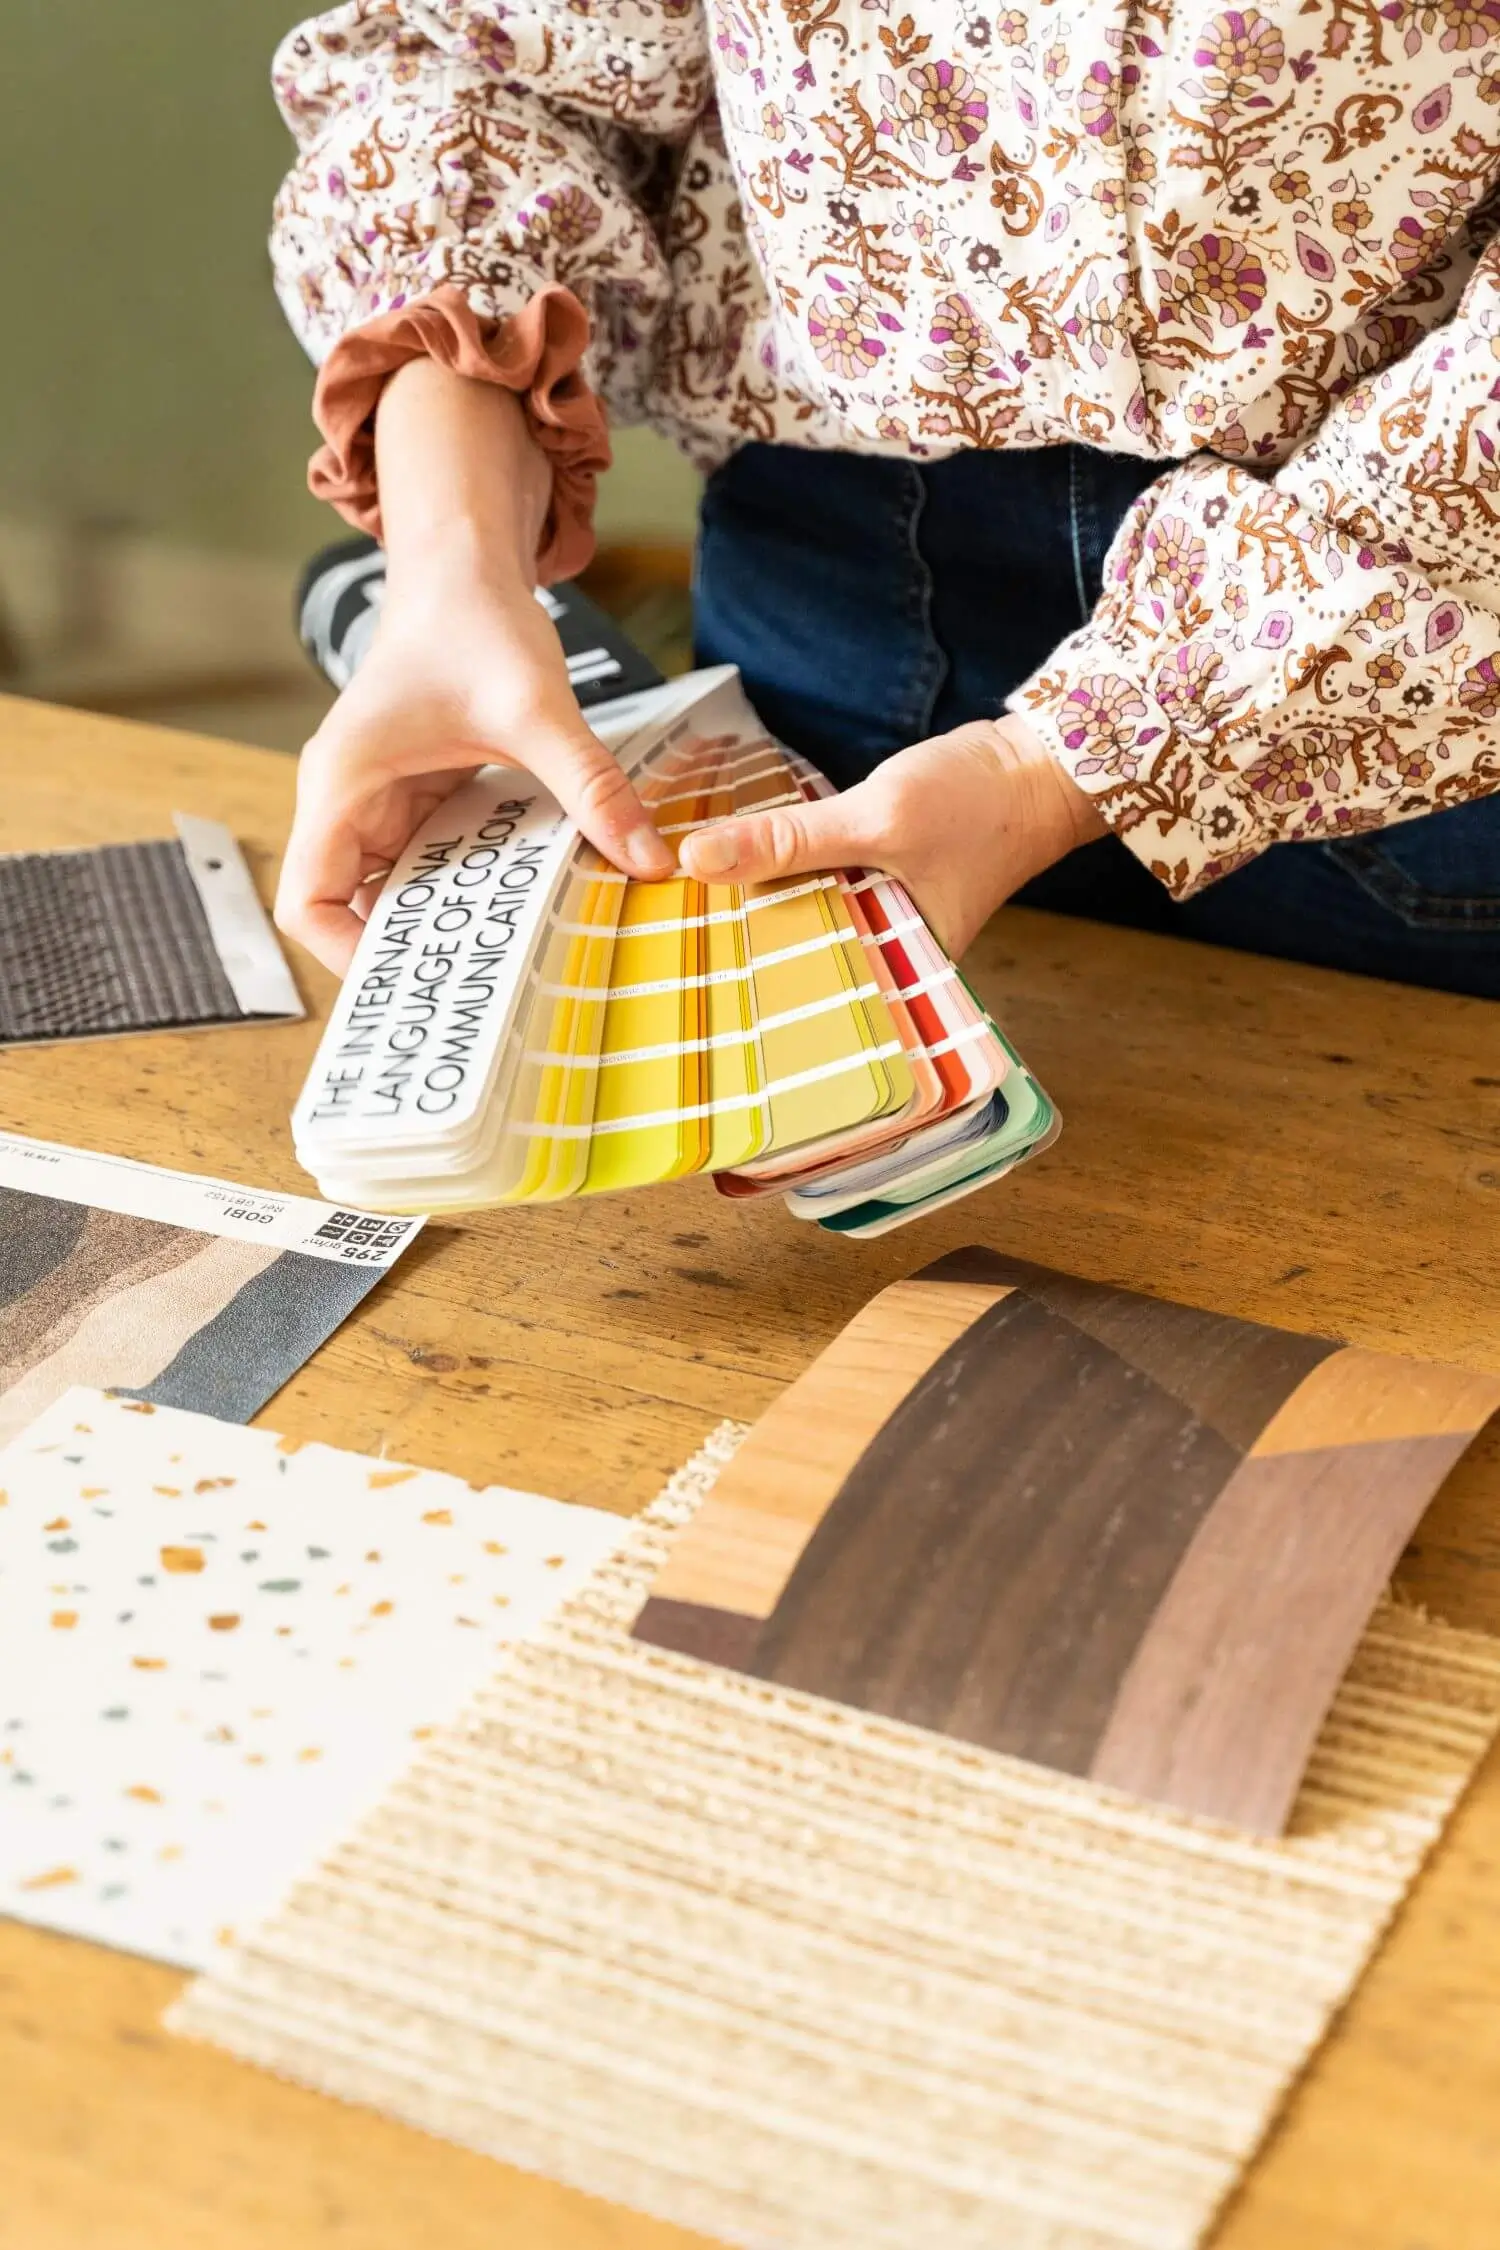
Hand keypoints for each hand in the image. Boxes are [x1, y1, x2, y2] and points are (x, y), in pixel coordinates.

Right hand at [276, 360, 672, 974]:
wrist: (468, 564)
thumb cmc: (475, 620)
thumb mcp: (538, 709)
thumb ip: (591, 786)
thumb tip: (651, 859)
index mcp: (342, 783)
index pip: (306, 901)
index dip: (346, 954)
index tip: (418, 977)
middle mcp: (348, 799)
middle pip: (354, 908)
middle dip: (414, 948)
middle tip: (483, 987)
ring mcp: (381, 800)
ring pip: (399, 889)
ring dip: (450, 921)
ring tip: (510, 960)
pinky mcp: (419, 795)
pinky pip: (436, 860)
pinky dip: (474, 887)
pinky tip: (527, 904)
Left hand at [677, 716, 1104, 957]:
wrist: (1036, 765)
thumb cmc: (976, 804)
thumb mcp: (875, 820)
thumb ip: (787, 841)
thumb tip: (695, 859)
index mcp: (897, 977)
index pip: (804, 998)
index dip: (740, 989)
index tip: (675, 978)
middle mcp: (887, 962)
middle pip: (798, 962)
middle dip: (739, 951)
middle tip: (659, 947)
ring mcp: (882, 923)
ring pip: (803, 922)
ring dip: (757, 910)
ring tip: (680, 917)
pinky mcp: (875, 886)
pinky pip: (817, 891)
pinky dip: (785, 880)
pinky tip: (733, 877)